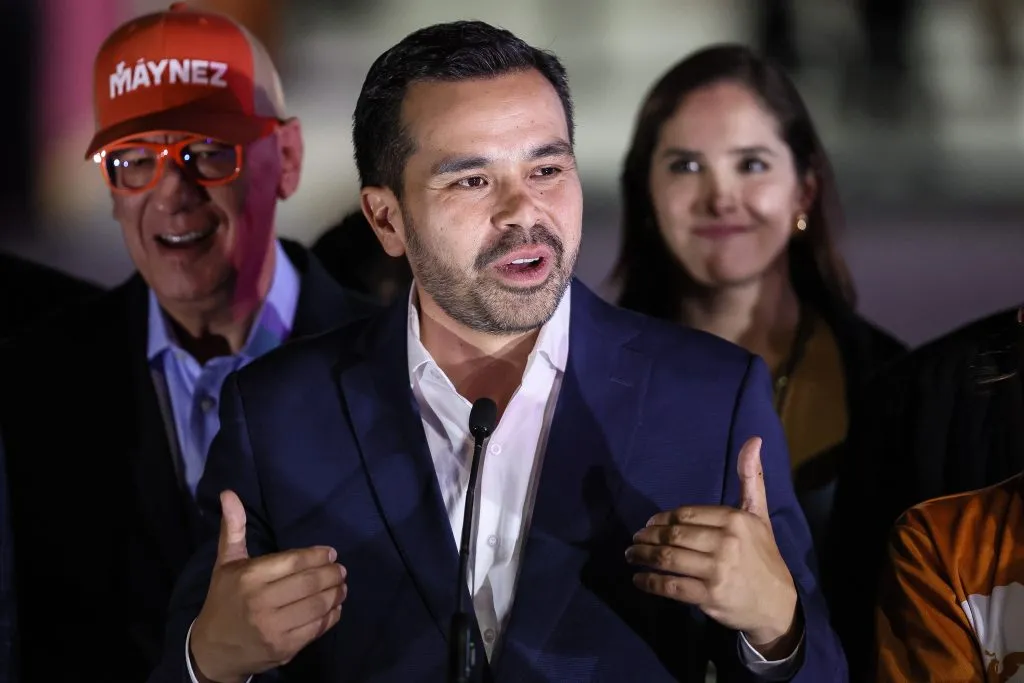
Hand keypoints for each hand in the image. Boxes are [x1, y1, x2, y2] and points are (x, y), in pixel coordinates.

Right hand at [189, 490, 346, 682]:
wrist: (212, 651)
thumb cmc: (223, 600)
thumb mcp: (226, 563)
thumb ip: (233, 528)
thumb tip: (229, 493)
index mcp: (248, 577)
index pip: (294, 561)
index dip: (318, 556)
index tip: (330, 553)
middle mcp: (261, 602)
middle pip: (310, 583)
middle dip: (331, 573)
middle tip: (340, 569)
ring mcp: (273, 628)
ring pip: (317, 605)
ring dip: (336, 593)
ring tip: (341, 585)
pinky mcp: (284, 648)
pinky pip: (317, 628)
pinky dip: (332, 616)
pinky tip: (335, 607)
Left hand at [627, 437, 798, 654]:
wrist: (777, 603)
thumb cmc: (763, 555)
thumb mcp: (759, 514)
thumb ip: (751, 478)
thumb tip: (753, 440)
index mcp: (734, 520)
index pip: (685, 514)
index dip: (662, 519)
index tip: (649, 524)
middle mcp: (725, 543)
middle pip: (673, 535)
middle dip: (647, 537)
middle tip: (635, 540)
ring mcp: (717, 570)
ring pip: (667, 558)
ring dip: (642, 556)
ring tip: (631, 555)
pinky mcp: (709, 596)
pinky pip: (670, 585)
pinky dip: (649, 582)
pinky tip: (639, 579)